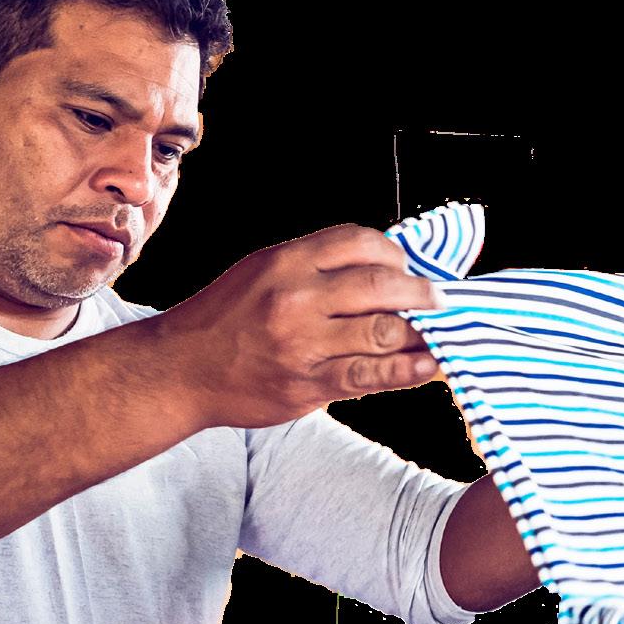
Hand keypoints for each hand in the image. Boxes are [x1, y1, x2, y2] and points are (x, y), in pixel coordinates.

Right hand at [140, 225, 446, 431]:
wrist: (181, 369)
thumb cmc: (226, 319)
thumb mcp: (263, 272)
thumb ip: (316, 268)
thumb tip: (382, 269)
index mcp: (287, 261)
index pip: (361, 241)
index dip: (397, 253)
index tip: (410, 267)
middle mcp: (297, 297)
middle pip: (383, 284)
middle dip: (422, 293)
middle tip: (440, 301)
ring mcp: (304, 342)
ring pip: (384, 331)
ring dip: (423, 333)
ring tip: (442, 334)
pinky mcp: (310, 382)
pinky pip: (372, 375)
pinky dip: (409, 370)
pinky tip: (430, 366)